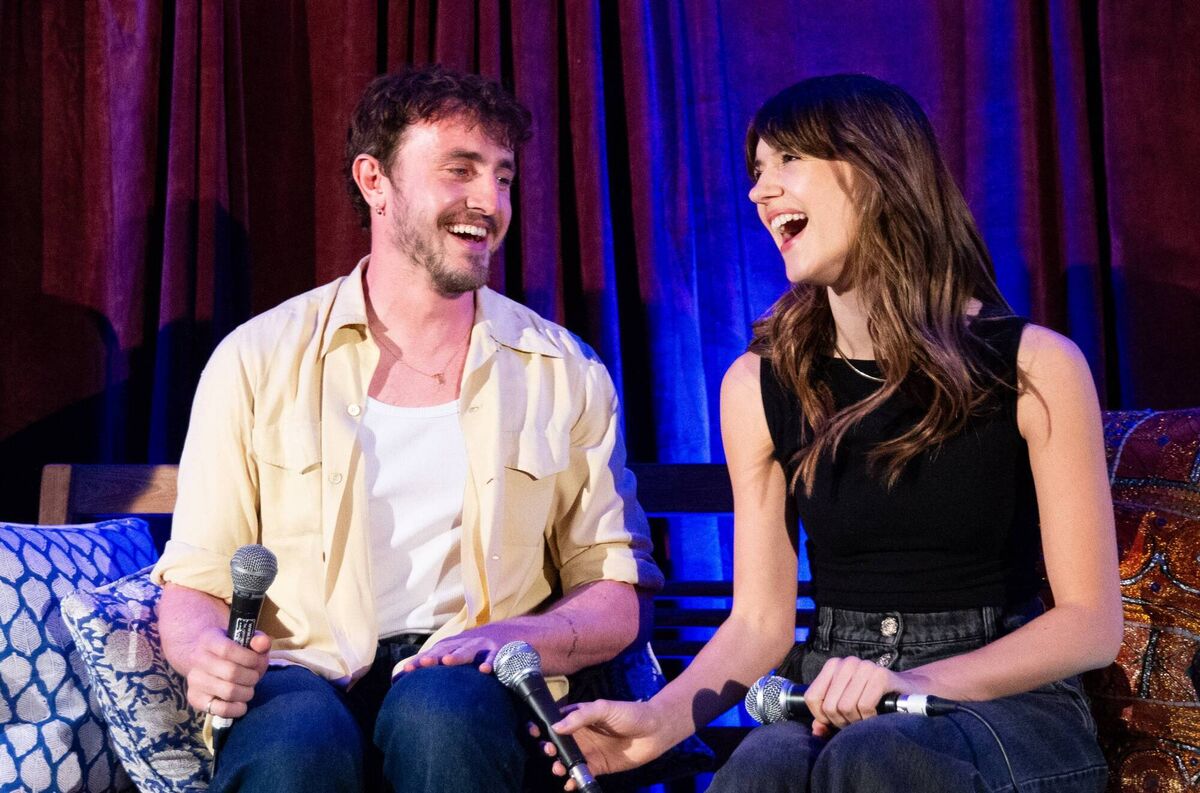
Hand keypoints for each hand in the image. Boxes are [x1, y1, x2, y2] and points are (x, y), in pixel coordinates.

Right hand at [183, 627, 269, 719]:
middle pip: (232, 673)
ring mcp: (195, 681)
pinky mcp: (195, 699)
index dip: (250, 658)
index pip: (229, 650)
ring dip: (247, 692)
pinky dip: (237, 709)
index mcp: (209, 641)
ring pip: (229, 692)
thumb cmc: (228, 647)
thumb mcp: (242, 637)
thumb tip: (263, 644)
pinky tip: (242, 702)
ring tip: (249, 687)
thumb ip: (258, 639)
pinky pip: (220, 709)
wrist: (197, 655)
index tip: (258, 661)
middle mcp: (198, 661)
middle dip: (252, 676)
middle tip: (255, 676)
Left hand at [395, 623, 521, 674]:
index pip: (439, 650)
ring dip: (460, 655)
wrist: (539, 634)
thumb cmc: (503, 650)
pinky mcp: (511, 649)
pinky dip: (493, 661)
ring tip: (447, 662)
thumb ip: (463, 663)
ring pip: (473, 648)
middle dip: (434, 656)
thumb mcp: (480, 653)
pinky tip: (486, 670)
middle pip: (450, 647)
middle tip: (419, 666)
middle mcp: (476, 640)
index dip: (422, 660)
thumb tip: (437, 679)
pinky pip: (501, 656)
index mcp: (466, 643)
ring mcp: (493, 643)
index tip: (404, 672)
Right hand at [534, 698, 670, 783]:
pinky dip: (572, 780)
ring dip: (557, 765)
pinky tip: (570, 783)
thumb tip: (556, 727)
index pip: (554, 721)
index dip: (541, 726)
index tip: (533, 731)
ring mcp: (587, 751)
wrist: (655, 731)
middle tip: (548, 750)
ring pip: (565, 761)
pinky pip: (580, 775)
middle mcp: (579, 735)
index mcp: (578, 717)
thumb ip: (581, 716)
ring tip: (558, 768)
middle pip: (556, 743)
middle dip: (547, 748)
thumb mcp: (604, 708)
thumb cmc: (630, 713)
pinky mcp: (597, 767)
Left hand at [802, 656, 921, 736]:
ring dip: (856, 721)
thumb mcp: (846, 706)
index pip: (812, 697)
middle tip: (854, 722)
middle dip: (842, 721)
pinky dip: (869, 717)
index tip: (835, 721)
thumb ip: (827, 718)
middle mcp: (846, 662)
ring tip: (865, 718)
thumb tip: (816, 731)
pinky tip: (876, 714)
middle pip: (829, 705)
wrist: (908, 690)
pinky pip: (864, 705)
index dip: (821, 716)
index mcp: (833, 666)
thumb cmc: (872, 699)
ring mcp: (864, 666)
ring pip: (845, 707)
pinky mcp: (881, 675)